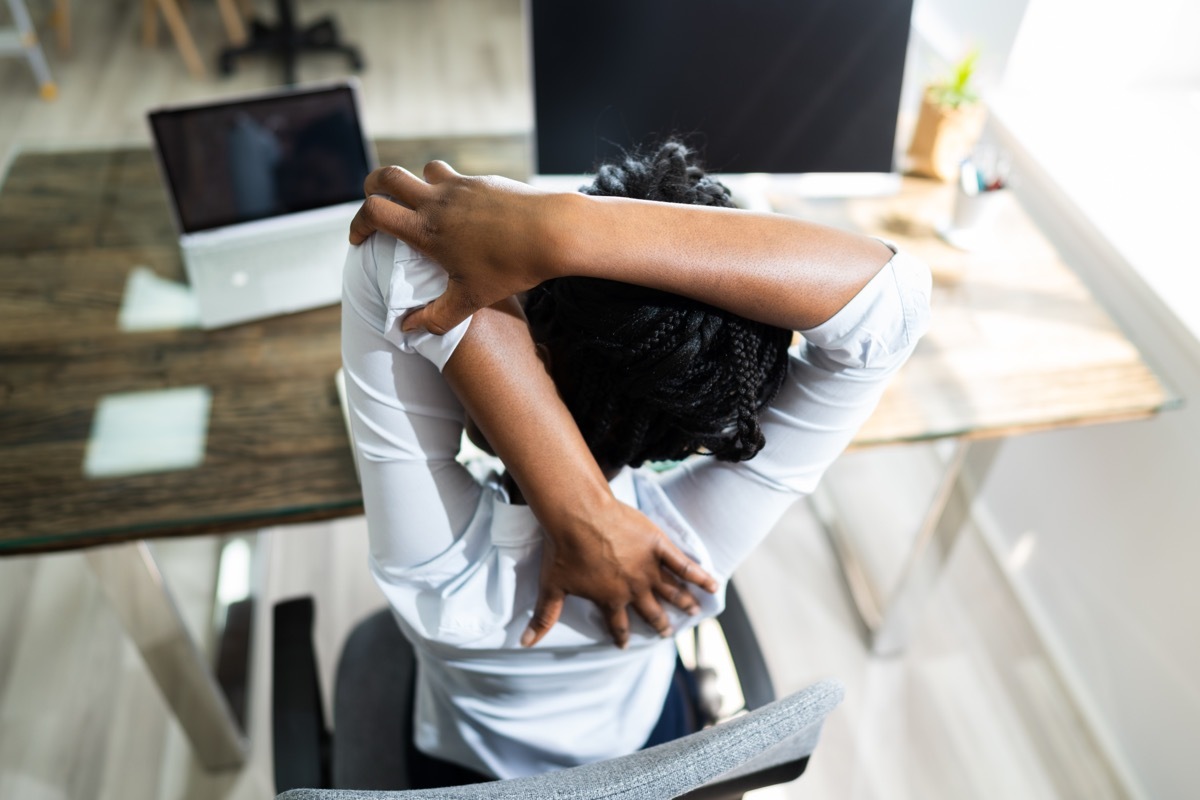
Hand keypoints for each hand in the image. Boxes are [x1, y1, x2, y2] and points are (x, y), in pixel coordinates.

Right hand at [349, 161, 565, 334]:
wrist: (553, 232)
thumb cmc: (511, 267)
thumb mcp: (471, 299)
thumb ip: (436, 317)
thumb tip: (406, 329)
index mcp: (427, 229)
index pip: (374, 212)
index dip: (357, 223)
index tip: (359, 239)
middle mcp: (437, 201)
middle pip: (386, 176)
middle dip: (373, 188)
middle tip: (376, 207)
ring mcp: (460, 185)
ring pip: (423, 171)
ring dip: (415, 183)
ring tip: (422, 206)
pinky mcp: (482, 180)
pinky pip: (455, 177)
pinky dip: (447, 188)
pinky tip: (463, 211)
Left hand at [521, 499, 718, 648]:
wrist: (578, 515)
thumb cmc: (563, 549)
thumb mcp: (552, 586)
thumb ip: (543, 617)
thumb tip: (523, 644)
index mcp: (610, 598)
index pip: (617, 624)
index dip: (621, 636)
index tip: (625, 644)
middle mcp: (633, 588)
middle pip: (651, 611)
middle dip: (660, 624)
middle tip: (668, 633)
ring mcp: (648, 567)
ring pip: (672, 591)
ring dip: (684, 603)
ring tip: (695, 613)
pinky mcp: (658, 546)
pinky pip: (684, 564)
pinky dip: (700, 575)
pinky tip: (714, 584)